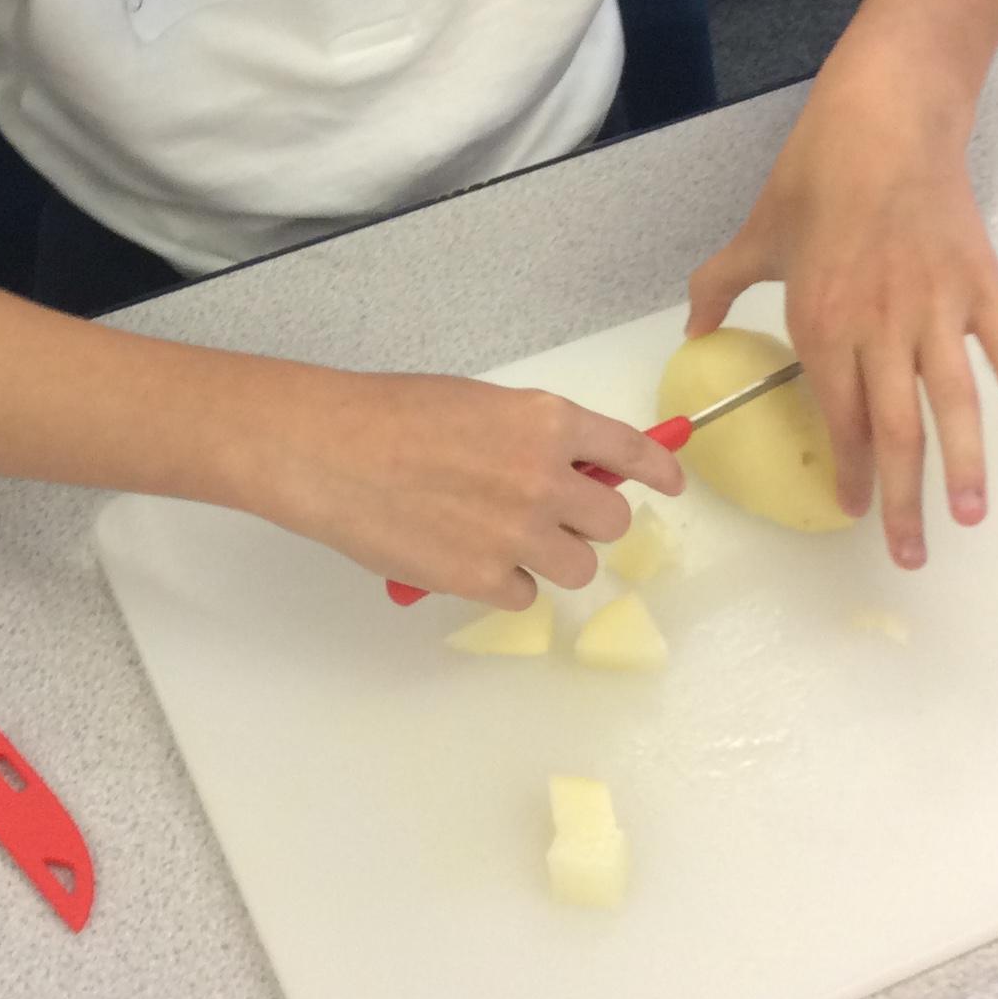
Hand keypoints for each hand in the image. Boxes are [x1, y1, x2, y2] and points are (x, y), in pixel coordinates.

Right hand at [243, 370, 685, 606]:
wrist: (326, 450)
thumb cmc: (387, 414)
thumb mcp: (477, 403)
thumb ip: (530, 435)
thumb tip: (567, 468)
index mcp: (546, 421)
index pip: (632, 452)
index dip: (660, 470)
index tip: (671, 483)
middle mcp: (545, 477)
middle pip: (611, 523)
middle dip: (586, 523)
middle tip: (549, 518)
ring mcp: (517, 533)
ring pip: (576, 568)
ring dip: (548, 558)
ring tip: (498, 541)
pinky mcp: (483, 579)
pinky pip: (522, 595)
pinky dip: (499, 583)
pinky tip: (461, 557)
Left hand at [687, 52, 997, 570]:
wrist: (887, 116)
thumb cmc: (817, 174)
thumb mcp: (756, 233)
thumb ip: (720, 288)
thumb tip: (690, 331)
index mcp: (824, 322)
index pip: (838, 416)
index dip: (847, 470)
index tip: (851, 510)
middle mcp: (882, 327)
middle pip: (896, 430)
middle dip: (902, 497)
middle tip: (911, 552)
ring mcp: (937, 309)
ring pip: (954, 404)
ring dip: (966, 466)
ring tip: (970, 516)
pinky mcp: (981, 286)